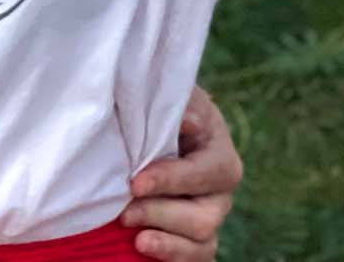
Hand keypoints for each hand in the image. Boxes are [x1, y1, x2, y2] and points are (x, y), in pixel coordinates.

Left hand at [122, 87, 242, 261]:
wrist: (145, 128)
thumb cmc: (155, 110)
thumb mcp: (166, 98)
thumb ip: (176, 106)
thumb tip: (186, 120)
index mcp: (218, 154)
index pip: (208, 173)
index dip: (172, 180)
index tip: (135, 182)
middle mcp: (220, 192)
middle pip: (206, 217)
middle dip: (160, 214)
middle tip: (124, 212)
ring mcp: (208, 217)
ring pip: (202, 243)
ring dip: (165, 242)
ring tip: (134, 236)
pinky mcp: (191, 238)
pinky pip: (195, 259)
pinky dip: (171, 256)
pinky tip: (143, 247)